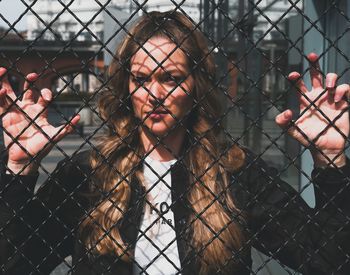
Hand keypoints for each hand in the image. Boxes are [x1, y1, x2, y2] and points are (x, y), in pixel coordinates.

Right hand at [0, 68, 79, 173]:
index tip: (47, 96)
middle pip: (27, 90)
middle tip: (32, 74)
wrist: (26, 158)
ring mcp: (16, 112)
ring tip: (4, 71)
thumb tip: (78, 118)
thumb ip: (66, 128)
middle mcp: (28, 109)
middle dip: (29, 81)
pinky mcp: (5, 117)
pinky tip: (0, 89)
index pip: (43, 97)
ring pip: (11, 93)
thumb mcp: (54, 136)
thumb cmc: (41, 147)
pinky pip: (1, 104)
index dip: (45, 93)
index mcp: (40, 111)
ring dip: (8, 82)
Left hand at [275, 53, 348, 167]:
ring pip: (332, 79)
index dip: (296, 78)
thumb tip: (284, 113)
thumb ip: (285, 124)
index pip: (300, 85)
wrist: (326, 148)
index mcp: (306, 101)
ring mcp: (331, 98)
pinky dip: (341, 89)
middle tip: (311, 55)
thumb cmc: (310, 139)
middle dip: (314, 64)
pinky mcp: (343, 103)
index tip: (292, 75)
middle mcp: (318, 97)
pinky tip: (335, 97)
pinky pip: (345, 88)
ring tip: (327, 87)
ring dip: (330, 78)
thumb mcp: (294, 132)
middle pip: (317, 75)